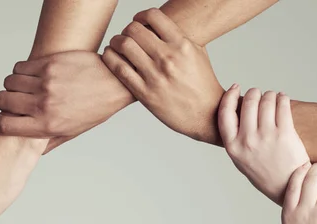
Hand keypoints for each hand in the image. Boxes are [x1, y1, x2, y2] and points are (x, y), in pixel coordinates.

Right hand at [0, 51, 133, 146]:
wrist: (112, 83)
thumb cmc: (93, 110)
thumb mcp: (71, 132)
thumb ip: (47, 140)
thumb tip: (29, 150)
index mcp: (46, 126)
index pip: (3, 126)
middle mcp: (43, 105)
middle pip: (2, 101)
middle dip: (2, 102)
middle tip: (12, 101)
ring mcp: (45, 83)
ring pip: (9, 81)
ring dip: (12, 85)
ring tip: (24, 87)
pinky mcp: (48, 64)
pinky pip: (20, 66)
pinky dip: (21, 70)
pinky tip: (32, 75)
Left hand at [102, 9, 223, 144]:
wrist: (205, 114)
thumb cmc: (202, 84)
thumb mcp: (198, 53)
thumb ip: (180, 37)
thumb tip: (162, 24)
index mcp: (182, 45)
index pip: (153, 16)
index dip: (141, 16)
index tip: (138, 21)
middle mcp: (168, 58)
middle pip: (135, 29)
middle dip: (126, 29)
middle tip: (126, 35)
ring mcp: (155, 76)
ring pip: (124, 46)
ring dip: (116, 41)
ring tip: (116, 44)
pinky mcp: (145, 93)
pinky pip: (119, 69)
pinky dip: (110, 58)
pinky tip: (111, 56)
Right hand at [218, 86, 309, 203]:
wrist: (287, 186)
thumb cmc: (264, 173)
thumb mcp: (241, 159)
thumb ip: (235, 138)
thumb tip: (237, 109)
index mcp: (233, 147)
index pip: (225, 113)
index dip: (229, 96)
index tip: (235, 88)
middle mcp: (247, 140)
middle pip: (248, 102)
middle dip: (254, 93)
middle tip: (258, 94)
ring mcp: (266, 136)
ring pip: (266, 100)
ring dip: (269, 95)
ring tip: (272, 98)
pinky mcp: (285, 133)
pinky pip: (282, 105)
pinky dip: (282, 98)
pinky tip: (282, 99)